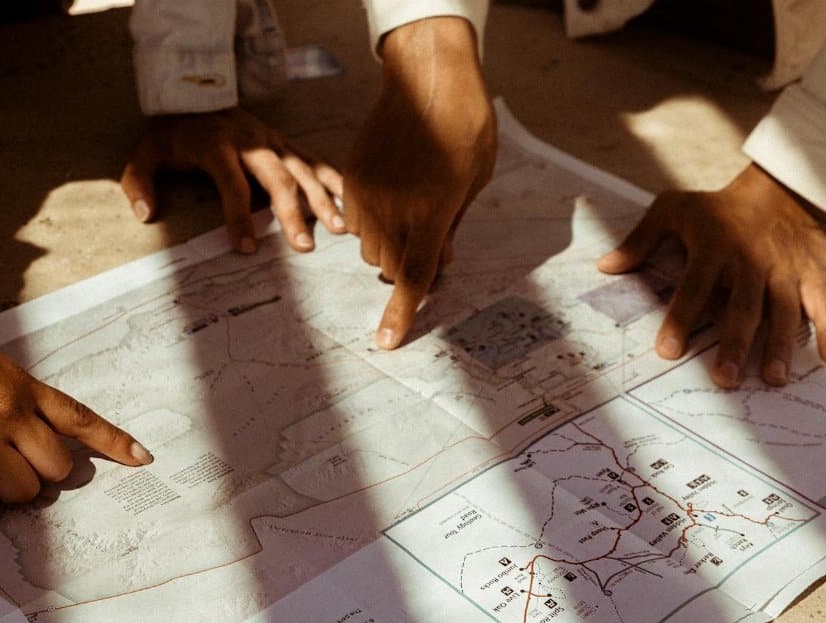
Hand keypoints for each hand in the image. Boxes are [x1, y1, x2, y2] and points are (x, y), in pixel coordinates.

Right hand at [0, 318, 150, 512]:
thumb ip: (10, 394)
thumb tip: (23, 431)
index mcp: (23, 387)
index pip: (80, 417)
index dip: (114, 441)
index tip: (141, 457)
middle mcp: (12, 414)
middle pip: (57, 469)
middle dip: (40, 476)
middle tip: (11, 469)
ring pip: (22, 491)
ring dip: (4, 492)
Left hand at [120, 107, 343, 253]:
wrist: (193, 94)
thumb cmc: (171, 133)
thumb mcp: (145, 153)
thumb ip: (140, 183)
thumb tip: (146, 214)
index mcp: (217, 146)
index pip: (233, 184)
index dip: (239, 217)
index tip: (247, 247)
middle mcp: (251, 141)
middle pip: (277, 178)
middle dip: (293, 214)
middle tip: (303, 247)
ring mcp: (272, 140)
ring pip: (302, 169)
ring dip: (322, 200)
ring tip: (338, 229)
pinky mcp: (283, 142)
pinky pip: (313, 161)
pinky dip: (333, 181)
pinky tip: (348, 204)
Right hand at [343, 17, 496, 348]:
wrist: (427, 77)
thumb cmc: (464, 125)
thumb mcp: (473, 180)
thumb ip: (452, 226)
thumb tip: (440, 261)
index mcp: (431, 212)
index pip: (414, 277)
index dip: (401, 313)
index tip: (387, 342)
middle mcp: (393, 207)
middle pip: (389, 266)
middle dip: (407, 265)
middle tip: (430, 237)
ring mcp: (367, 193)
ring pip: (369, 247)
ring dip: (388, 244)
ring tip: (410, 209)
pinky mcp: (352, 177)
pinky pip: (353, 220)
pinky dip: (371, 221)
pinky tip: (391, 192)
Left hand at [597, 163, 825, 387]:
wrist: (778, 188)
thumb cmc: (716, 208)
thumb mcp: (673, 209)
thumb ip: (640, 240)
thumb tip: (605, 266)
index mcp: (714, 247)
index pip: (694, 288)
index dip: (681, 320)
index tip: (667, 351)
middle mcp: (751, 260)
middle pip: (742, 307)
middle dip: (734, 343)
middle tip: (724, 379)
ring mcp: (785, 268)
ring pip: (784, 310)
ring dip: (779, 345)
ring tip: (771, 378)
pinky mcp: (814, 272)